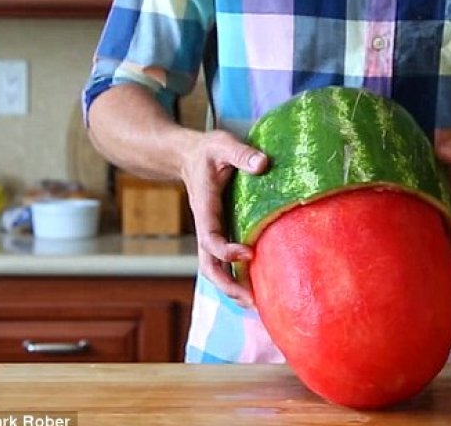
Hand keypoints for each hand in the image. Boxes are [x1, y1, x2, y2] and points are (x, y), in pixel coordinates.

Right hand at [180, 130, 268, 307]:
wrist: (188, 156)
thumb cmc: (207, 150)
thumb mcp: (222, 144)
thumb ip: (241, 154)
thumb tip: (262, 164)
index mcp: (205, 209)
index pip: (210, 238)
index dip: (226, 250)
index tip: (250, 252)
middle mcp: (206, 226)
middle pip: (209, 267)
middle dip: (229, 286)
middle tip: (254, 303)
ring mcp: (212, 233)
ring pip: (216, 270)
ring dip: (234, 289)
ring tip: (259, 305)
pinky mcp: (220, 233)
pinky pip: (225, 262)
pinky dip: (238, 277)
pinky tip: (257, 288)